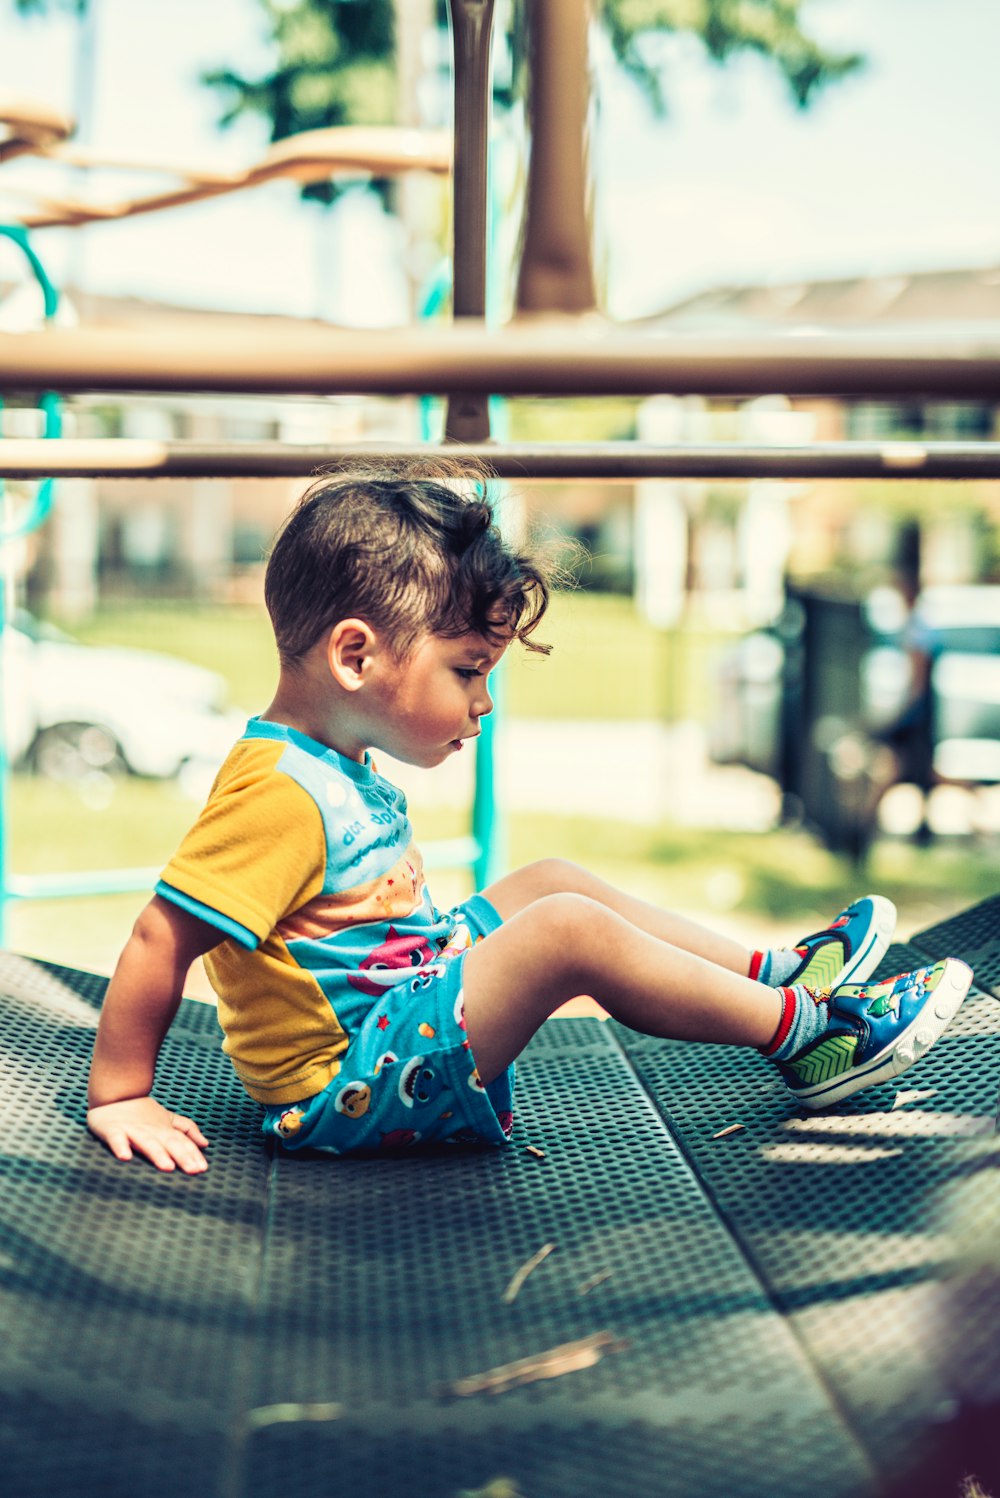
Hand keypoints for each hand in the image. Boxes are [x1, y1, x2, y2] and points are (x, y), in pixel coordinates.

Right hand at [86, 1095, 208, 1173]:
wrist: (115, 1092)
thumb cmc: (142, 1111)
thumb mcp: (168, 1118)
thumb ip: (187, 1129)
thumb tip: (205, 1143)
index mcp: (164, 1128)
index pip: (182, 1142)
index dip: (193, 1154)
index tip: (202, 1168)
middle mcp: (151, 1130)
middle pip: (169, 1143)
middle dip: (182, 1156)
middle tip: (193, 1170)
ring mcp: (132, 1130)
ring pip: (147, 1143)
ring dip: (157, 1154)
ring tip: (167, 1167)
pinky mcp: (112, 1130)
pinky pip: (116, 1139)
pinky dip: (120, 1147)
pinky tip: (125, 1157)